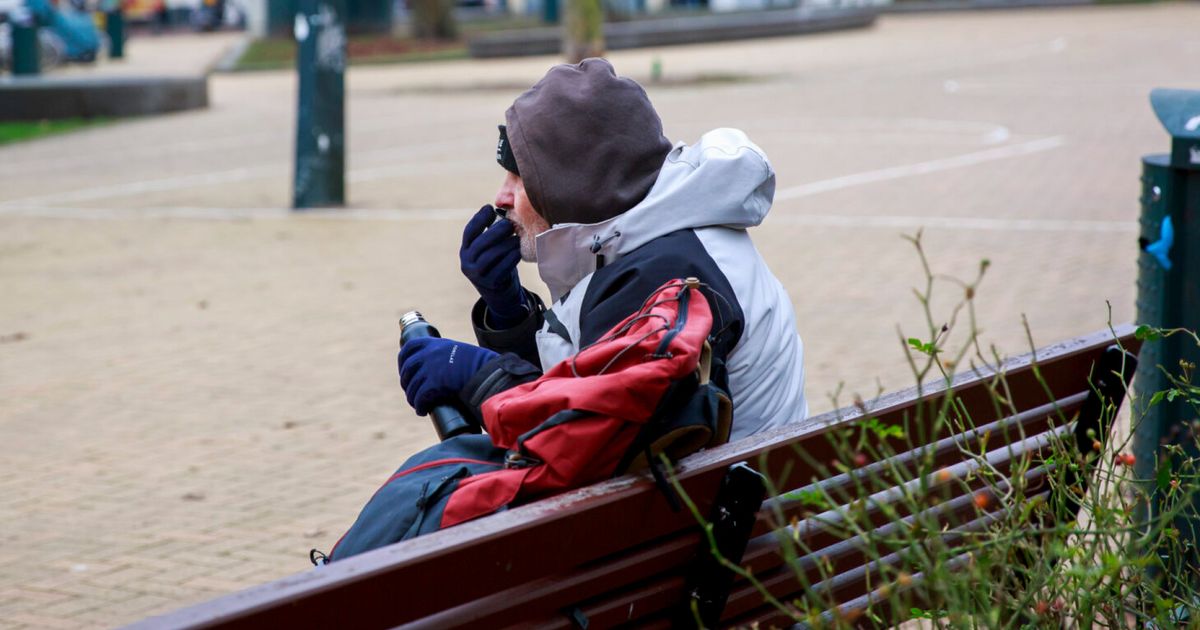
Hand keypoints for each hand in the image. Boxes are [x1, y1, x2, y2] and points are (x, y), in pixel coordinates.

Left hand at [398, 337, 497, 415]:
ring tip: (417, 404)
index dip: (403, 359)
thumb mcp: (459, 351)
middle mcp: (429, 354)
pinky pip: (419, 398)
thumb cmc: (479, 363)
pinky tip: (423, 410)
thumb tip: (444, 369)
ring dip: (412, 397)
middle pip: (407, 369)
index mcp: (435, 344)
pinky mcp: (433, 384)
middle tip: (411, 391)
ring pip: (412, 386)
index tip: (404, 368)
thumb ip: (448, 356)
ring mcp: (430, 369)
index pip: (409, 347)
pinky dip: (419, 406)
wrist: (486, 371)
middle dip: (406, 382)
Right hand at [460, 205, 525, 327]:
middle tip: (509, 224)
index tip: (489, 208)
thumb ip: (491, 231)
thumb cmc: (497, 262)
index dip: (478, 219)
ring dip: (506, 244)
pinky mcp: (490, 284)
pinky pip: (502, 268)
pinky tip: (518, 251)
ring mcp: (477, 275)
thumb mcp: (489, 248)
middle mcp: (467, 263)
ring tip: (517, 238)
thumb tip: (501, 206)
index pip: (469, 232)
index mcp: (465, 250)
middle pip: (480, 244)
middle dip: (495, 231)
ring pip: (491, 255)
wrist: (500, 293)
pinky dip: (511, 258)